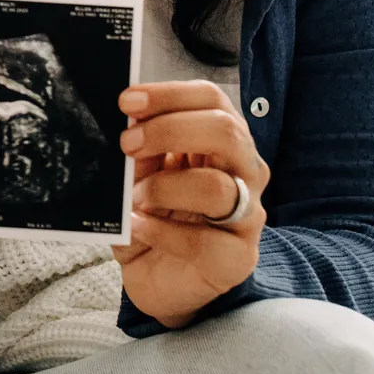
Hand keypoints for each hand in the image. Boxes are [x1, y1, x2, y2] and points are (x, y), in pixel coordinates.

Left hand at [110, 80, 269, 327]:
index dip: (170, 95)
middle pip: (226, 132)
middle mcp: (243, 172)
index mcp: (220, 142)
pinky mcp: (237, 258)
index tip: (127, 102)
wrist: (159, 279)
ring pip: (219, 188)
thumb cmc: (153, 218)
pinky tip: (137, 227)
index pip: (211, 99)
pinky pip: (204, 241)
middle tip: (127, 144)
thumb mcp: (137, 177)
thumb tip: (128, 125)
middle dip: (170, 131)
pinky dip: (161, 232)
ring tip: (134, 200)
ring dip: (163, 189)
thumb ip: (139, 151)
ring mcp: (246, 216)